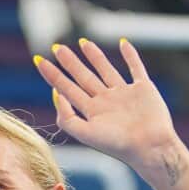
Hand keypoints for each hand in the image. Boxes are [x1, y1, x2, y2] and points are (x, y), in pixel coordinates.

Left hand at [34, 39, 188, 189]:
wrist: (150, 146)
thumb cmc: (118, 144)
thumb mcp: (84, 133)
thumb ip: (66, 117)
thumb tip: (55, 93)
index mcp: (92, 113)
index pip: (67, 89)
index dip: (52, 75)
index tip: (38, 60)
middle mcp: (106, 102)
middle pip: (83, 77)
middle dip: (70, 63)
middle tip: (57, 47)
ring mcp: (124, 95)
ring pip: (106, 70)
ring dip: (95, 56)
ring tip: (83, 42)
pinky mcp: (143, 89)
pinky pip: (135, 68)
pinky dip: (131, 56)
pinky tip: (123, 43)